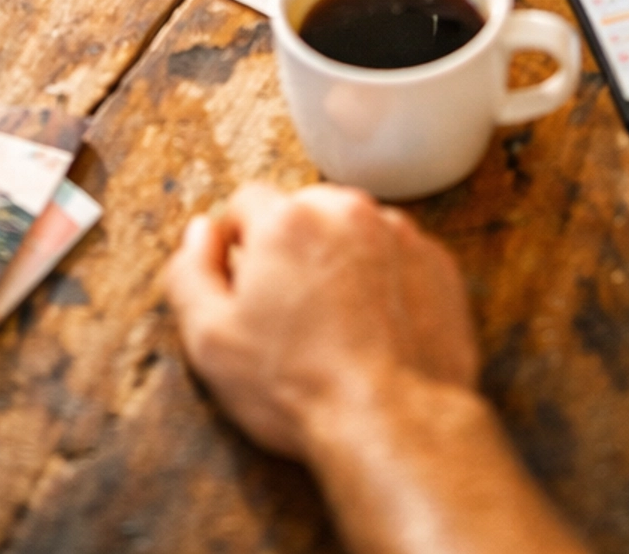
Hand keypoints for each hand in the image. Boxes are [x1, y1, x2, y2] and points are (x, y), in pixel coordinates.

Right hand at [166, 184, 587, 553]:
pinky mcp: (438, 264)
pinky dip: (384, 280)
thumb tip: (200, 233)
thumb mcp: (211, 342)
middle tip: (291, 312)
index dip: (238, 244)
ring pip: (352, 232)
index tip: (246, 286)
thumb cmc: (299, 388)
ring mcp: (399, 234)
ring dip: (340, 260)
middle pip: (303, 212)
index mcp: (287, 219)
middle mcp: (346, 210)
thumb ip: (190, 273)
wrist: (394, 425)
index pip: (246, 202)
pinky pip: (396, 257)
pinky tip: (375, 330)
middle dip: (292, 249)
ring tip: (338, 325)